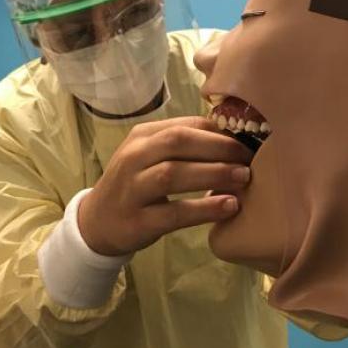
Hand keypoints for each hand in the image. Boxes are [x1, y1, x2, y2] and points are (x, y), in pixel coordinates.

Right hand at [78, 116, 252, 255]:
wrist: (97, 222)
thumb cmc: (135, 185)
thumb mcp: (150, 157)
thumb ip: (183, 146)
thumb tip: (234, 137)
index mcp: (141, 136)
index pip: (184, 125)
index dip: (219, 130)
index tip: (248, 139)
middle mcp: (133, 157)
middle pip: (178, 142)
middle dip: (219, 147)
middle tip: (250, 157)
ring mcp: (132, 189)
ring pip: (173, 173)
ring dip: (214, 173)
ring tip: (244, 178)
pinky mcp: (137, 221)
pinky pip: (174, 213)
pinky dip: (204, 208)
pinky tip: (229, 206)